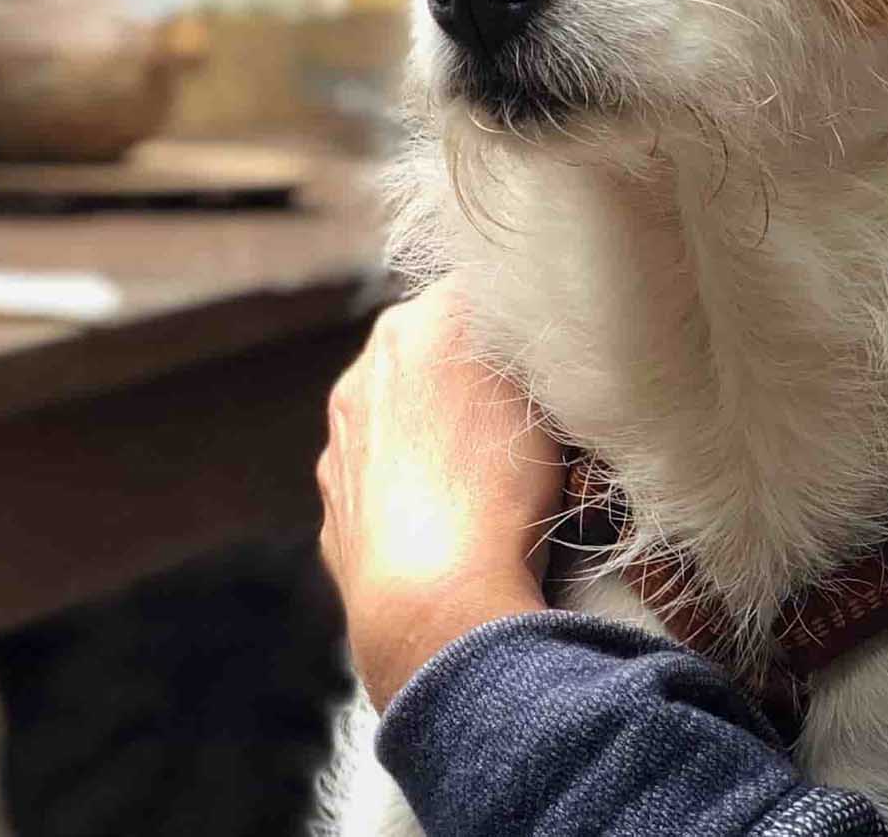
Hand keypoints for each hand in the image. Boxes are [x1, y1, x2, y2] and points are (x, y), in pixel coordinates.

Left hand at [318, 284, 562, 709]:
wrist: (431, 595)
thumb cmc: (500, 490)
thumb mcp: (544, 396)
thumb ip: (532, 350)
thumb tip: (536, 335)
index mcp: (415, 324)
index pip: (479, 292)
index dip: (522, 322)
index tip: (552, 360)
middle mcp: (366, 369)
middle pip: (433, 351)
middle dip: (475, 377)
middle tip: (529, 422)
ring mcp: (342, 436)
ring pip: (403, 414)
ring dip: (439, 432)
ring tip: (491, 480)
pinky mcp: (335, 497)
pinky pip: (385, 476)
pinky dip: (414, 486)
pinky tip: (450, 519)